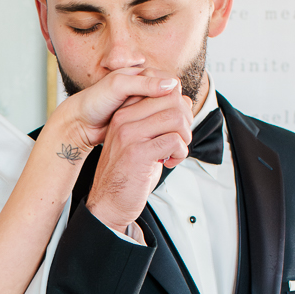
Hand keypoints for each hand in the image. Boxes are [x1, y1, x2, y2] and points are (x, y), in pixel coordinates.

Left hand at [37, 69, 180, 172]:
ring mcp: (144, 107)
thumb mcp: (117, 87)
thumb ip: (144, 84)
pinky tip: (162, 142)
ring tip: (172, 137)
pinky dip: (164, 134)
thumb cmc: (93, 101)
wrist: (80, 122)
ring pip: (169, 115)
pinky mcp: (141, 122)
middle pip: (174, 100)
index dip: (177, 97)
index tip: (176, 113)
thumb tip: (171, 85)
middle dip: (178, 115)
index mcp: (143, 75)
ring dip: (173, 126)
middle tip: (178, 130)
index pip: (173, 83)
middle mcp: (146, 90)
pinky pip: (160, 127)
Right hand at [85, 84, 194, 232]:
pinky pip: (174, 141)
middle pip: (172, 99)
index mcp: (124, 112)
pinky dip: (180, 152)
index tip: (175, 127)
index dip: (179, 106)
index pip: (162, 89)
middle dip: (186, 120)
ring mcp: (129, 135)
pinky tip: (169, 162)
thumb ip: (156, 120)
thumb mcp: (138, 139)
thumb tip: (184, 103)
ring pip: (176, 118)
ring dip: (184, 137)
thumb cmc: (127, 173)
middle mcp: (124, 119)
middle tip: (180, 139)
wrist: (108, 203)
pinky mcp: (138, 153)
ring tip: (175, 151)